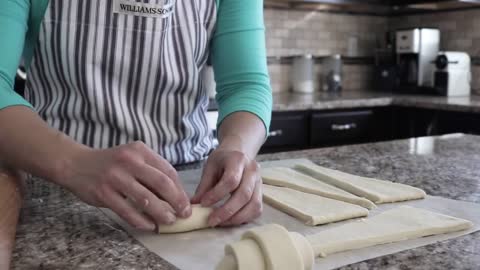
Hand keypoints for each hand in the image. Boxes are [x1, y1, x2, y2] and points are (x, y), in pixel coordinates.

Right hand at [58, 141, 190, 230]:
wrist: (76, 164)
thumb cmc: (111, 163)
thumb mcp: (132, 158)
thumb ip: (151, 172)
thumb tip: (175, 194)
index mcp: (140, 150)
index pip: (168, 171)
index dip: (180, 189)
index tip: (186, 202)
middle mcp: (129, 161)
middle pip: (161, 184)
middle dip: (177, 201)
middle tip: (184, 213)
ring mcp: (115, 177)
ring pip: (146, 199)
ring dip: (161, 213)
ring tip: (169, 221)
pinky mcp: (104, 193)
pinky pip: (127, 211)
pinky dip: (141, 220)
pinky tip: (150, 225)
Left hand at [191, 148, 261, 226]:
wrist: (238, 154)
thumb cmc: (222, 161)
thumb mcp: (210, 167)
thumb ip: (204, 186)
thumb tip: (194, 205)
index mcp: (238, 160)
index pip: (231, 180)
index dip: (217, 194)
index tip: (203, 204)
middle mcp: (252, 171)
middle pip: (244, 195)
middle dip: (227, 211)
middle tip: (211, 221)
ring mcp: (260, 182)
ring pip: (254, 205)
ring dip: (237, 218)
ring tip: (221, 223)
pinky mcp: (261, 193)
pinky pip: (257, 210)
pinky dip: (245, 218)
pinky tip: (231, 220)